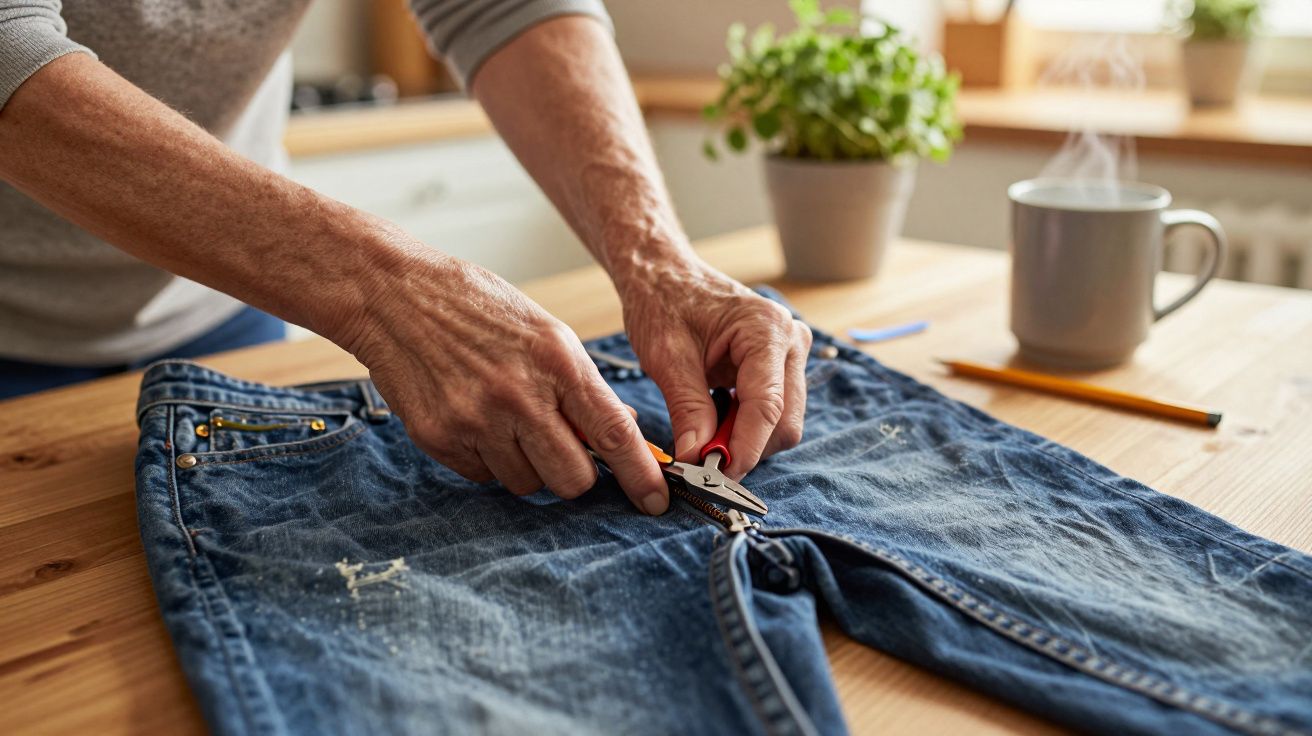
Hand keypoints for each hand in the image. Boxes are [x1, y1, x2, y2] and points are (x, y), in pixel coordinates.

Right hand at [333, 246, 667, 513]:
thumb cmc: (475, 306)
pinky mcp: (440, 438)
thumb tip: (620, 429)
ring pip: (527, 484)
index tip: (656, 501)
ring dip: (526, 465)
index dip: (640, 474)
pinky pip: (483, 477)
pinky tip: (473, 418)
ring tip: (505, 419)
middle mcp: (519, 395)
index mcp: (556, 361)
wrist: (393, 294)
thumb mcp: (545, 332)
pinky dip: (487, 459)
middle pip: (572, 479)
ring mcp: (476, 420)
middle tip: (562, 449)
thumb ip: (581, 384)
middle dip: (575, 475)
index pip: (613, 433)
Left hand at [619, 257, 812, 478]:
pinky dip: (745, 428)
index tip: (717, 476)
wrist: (665, 274)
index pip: (767, 406)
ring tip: (702, 438)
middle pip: (784, 421)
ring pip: (782, 423)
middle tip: (702, 464)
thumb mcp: (666, 356)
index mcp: (765, 329)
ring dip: (745, 441)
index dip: (744, 448)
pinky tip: (714, 422)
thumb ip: (687, 409)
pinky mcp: (780, 368)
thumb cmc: (663, 302)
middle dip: (746, 448)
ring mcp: (790, 354)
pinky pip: (773, 413)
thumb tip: (696, 458)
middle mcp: (790, 340)